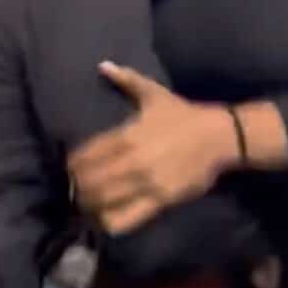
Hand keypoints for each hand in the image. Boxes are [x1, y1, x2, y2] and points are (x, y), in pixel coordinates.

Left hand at [68, 63, 238, 234]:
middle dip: (76, 187)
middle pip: (89, 180)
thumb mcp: (153, 93)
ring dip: (89, 204)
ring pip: (103, 201)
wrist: (218, 137)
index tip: (69, 168)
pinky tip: (104, 219)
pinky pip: (127, 218)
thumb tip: (103, 65)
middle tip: (74, 189)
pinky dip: (110, 222)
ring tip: (86, 204)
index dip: (72, 164)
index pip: (86, 154)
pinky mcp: (160, 202)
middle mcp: (131, 161)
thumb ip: (126, 79)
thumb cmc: (182, 114)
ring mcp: (145, 183)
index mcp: (125, 135)